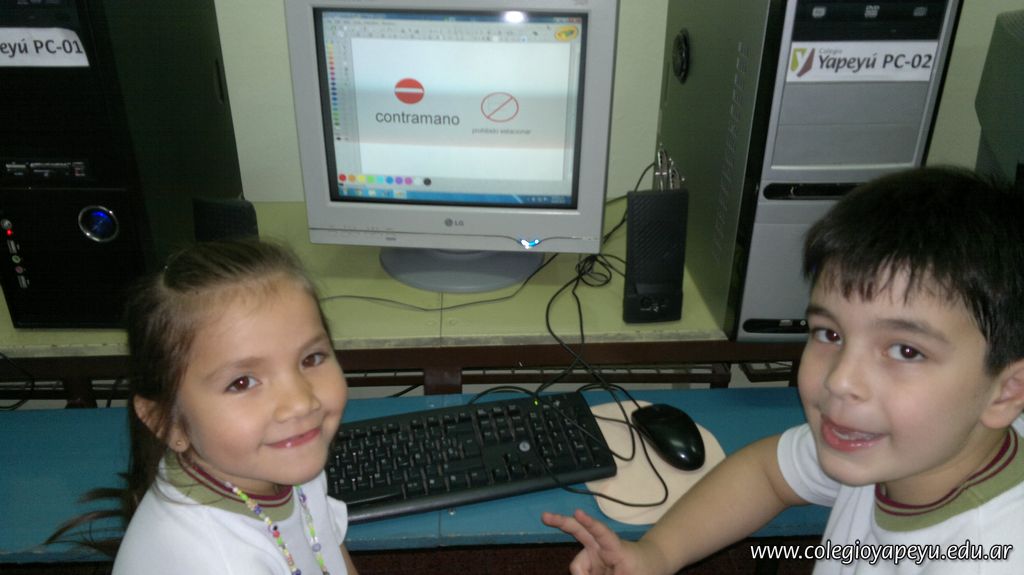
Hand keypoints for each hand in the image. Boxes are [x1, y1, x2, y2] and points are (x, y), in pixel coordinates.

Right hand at [542, 509, 661, 574]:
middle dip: (561, 522)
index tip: (578, 512)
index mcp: (614, 547)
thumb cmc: (642, 569)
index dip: (590, 523)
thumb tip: (582, 573)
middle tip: (544, 516)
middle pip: (578, 531)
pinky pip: (579, 572)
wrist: (646, 565)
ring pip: (577, 566)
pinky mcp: (589, 564)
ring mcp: (593, 555)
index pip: (602, 533)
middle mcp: (600, 547)